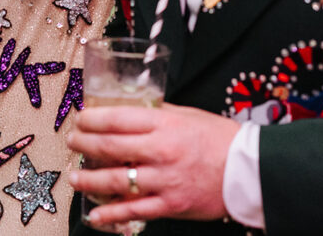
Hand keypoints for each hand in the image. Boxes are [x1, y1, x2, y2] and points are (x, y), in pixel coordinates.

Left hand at [67, 104, 240, 225]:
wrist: (249, 170)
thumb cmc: (219, 139)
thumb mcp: (187, 115)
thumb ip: (157, 113)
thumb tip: (129, 108)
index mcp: (164, 124)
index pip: (117, 118)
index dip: (92, 119)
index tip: (80, 118)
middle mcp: (161, 151)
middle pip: (110, 147)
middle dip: (84, 145)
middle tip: (72, 142)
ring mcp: (164, 180)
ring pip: (116, 181)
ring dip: (90, 180)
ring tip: (75, 177)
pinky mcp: (171, 205)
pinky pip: (134, 211)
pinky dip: (111, 215)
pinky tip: (96, 215)